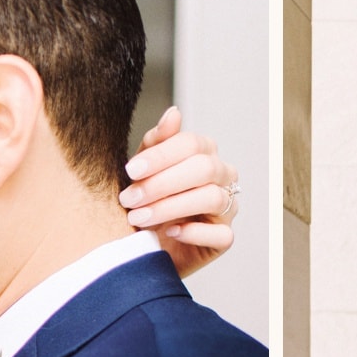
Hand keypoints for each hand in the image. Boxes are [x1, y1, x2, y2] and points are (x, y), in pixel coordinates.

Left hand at [119, 106, 237, 278]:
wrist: (143, 244)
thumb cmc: (146, 200)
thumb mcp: (144, 170)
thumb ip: (156, 143)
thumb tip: (174, 112)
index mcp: (204, 153)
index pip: (191, 144)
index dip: (161, 156)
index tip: (130, 171)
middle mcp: (222, 176)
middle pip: (204, 168)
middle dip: (162, 183)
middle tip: (129, 198)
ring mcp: (227, 207)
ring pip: (212, 198)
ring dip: (170, 208)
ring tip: (139, 218)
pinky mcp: (224, 238)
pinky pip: (221, 233)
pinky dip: (194, 232)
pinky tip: (170, 232)